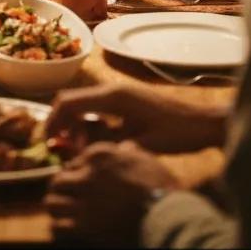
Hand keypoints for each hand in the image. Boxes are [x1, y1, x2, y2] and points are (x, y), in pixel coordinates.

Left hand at [45, 141, 180, 245]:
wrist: (167, 216)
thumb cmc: (161, 186)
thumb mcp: (145, 158)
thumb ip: (128, 151)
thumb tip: (124, 147)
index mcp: (99, 154)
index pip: (75, 161)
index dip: (78, 173)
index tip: (82, 181)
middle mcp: (87, 174)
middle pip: (59, 179)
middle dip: (62, 189)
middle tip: (70, 197)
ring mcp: (83, 200)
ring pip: (52, 201)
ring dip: (58, 207)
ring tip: (66, 212)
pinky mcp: (84, 225)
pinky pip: (57, 226)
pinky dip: (60, 228)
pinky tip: (69, 228)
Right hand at [46, 84, 226, 153]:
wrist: (204, 122)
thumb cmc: (180, 133)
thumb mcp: (147, 146)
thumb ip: (116, 149)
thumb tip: (89, 160)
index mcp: (114, 97)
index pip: (71, 102)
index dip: (53, 120)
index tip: (45, 140)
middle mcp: (112, 89)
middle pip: (72, 100)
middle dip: (61, 122)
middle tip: (59, 148)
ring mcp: (119, 93)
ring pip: (83, 104)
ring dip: (75, 124)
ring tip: (79, 149)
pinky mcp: (125, 100)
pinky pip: (96, 108)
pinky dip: (88, 122)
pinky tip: (95, 142)